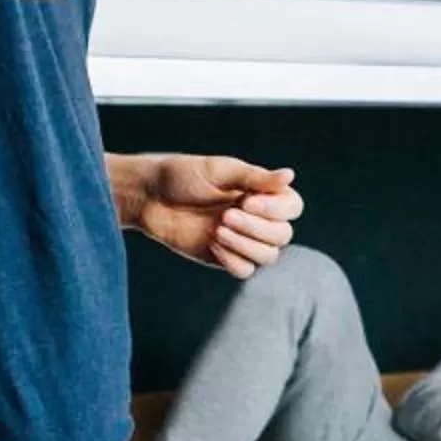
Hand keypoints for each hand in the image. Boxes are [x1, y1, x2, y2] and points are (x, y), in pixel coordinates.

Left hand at [124, 154, 299, 276]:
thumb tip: (290, 175)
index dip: (276, 209)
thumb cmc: (183, 175)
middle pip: (283, 235)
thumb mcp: (220, 170)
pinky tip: (211, 243)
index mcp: (261, 193)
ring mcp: (241, 240)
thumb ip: (256, 177)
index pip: (292, 207)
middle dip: (257, 228)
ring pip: (268, 256)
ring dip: (246, 245)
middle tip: (225, 216)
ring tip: (217, 230)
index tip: (247, 200)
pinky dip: (232, 259)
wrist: (148, 196)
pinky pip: (244, 270)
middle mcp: (257, 218)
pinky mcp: (223, 258)